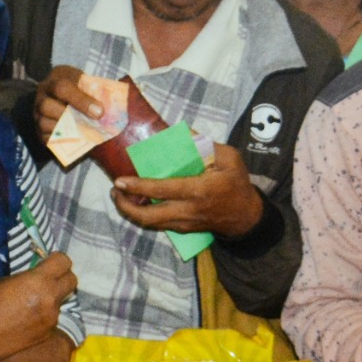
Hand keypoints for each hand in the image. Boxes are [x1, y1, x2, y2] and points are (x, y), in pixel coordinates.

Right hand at [0, 253, 74, 361]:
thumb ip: (28, 276)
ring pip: (62, 299)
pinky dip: (45, 313)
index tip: (50, 262)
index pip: (64, 261)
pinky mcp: (50, 330)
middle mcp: (51, 297)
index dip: (58, 260)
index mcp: (39, 281)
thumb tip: (38, 274)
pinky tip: (29, 318)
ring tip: (33, 302)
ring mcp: (53, 316)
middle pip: (72, 280)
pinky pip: (54, 316)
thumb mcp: (7, 281)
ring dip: (53, 297)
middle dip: (63, 277)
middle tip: (49, 279)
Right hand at [32, 65, 103, 139]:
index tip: (100, 111)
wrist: (63, 94)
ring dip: (67, 129)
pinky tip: (77, 138)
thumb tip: (111, 107)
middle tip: (92, 124)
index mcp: (54, 79)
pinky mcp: (38, 130)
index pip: (62, 88)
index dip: (81, 100)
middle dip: (71, 117)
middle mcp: (41, 95)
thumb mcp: (84, 81)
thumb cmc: (78, 87)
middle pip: (47, 106)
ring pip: (44, 123)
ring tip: (85, 131)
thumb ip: (93, 90)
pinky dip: (61, 140)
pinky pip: (46, 138)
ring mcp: (37, 113)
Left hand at [109, 142, 265, 239]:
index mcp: (198, 191)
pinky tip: (137, 200)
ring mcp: (183, 223)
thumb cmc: (237, 184)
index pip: (162, 190)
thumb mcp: (230, 159)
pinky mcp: (182, 229)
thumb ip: (206, 145)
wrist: (246, 217)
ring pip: (149, 223)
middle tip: (115, 190)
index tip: (120, 180)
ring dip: (131, 210)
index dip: (139, 186)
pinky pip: (157, 223)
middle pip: (148, 216)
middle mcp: (187, 210)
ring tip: (120, 195)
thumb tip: (183, 132)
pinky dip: (143, 213)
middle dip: (126, 206)